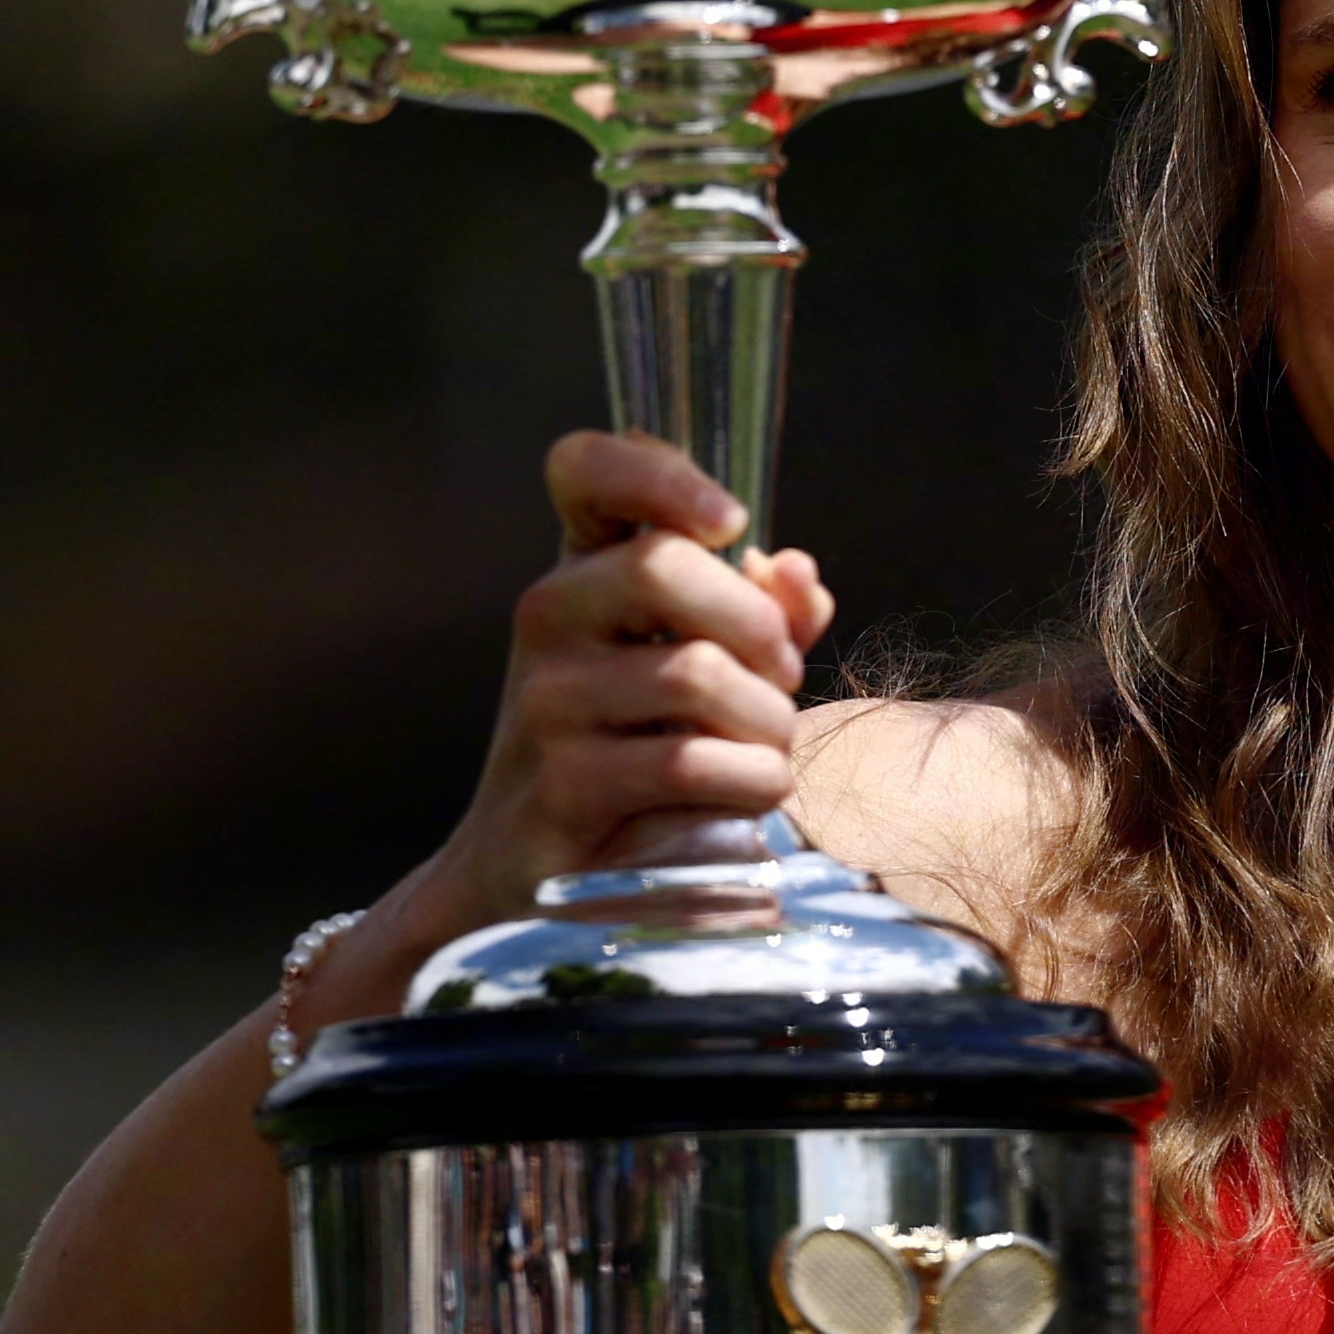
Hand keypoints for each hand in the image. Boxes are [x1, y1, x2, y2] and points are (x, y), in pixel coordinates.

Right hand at [413, 430, 838, 926]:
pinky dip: (754, 778)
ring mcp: (545, 700)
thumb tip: (798, 575)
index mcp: (580, 570)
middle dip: (757, 625)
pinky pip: (692, 760)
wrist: (536, 865)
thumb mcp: (701, 664)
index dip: (658, 473)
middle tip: (782, 676)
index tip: (730, 523)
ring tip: (766, 747)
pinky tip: (754, 790)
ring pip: (697, 674)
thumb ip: (764, 612)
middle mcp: (547, 617)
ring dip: (768, 720)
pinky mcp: (564, 782)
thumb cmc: (637, 747)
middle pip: (663, 565)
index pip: (582, 468)